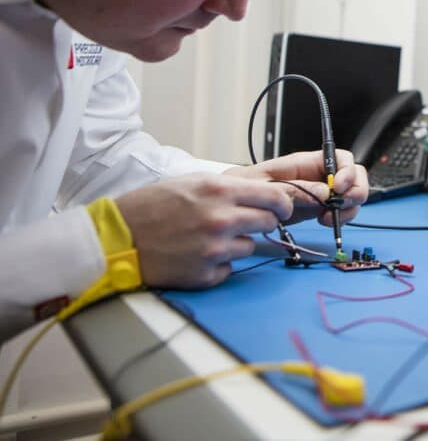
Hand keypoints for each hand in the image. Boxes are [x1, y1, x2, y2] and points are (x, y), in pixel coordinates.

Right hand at [115, 174, 292, 287]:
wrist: (116, 238)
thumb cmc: (151, 206)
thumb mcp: (192, 182)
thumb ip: (229, 188)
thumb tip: (262, 194)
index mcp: (219, 191)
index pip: (274, 196)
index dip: (283, 203)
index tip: (283, 208)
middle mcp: (221, 219)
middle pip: (268, 223)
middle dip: (261, 222)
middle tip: (243, 223)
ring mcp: (214, 249)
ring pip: (249, 247)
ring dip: (235, 243)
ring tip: (206, 238)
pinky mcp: (205, 273)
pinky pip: (229, 269)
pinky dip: (218, 264)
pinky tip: (195, 255)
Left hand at [224, 149, 368, 226]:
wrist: (236, 205)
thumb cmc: (246, 188)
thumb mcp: (266, 185)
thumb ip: (295, 188)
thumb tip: (324, 193)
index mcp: (307, 162)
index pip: (340, 158)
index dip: (346, 171)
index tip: (338, 187)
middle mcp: (319, 175)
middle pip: (354, 175)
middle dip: (355, 190)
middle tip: (339, 205)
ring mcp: (322, 192)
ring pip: (352, 195)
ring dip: (348, 208)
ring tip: (327, 218)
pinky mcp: (320, 208)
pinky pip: (341, 211)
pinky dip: (340, 218)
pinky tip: (325, 222)